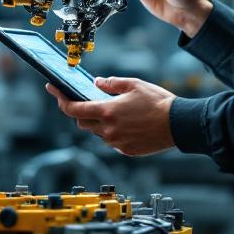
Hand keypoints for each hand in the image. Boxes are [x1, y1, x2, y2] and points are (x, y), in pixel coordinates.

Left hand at [45, 77, 174, 155]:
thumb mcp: (133, 84)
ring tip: (115, 111)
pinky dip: (113, 132)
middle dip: (81, 112)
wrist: (179, 124)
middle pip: (82, 123)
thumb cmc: (158, 102)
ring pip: (98, 133)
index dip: (61, 100)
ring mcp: (116, 143)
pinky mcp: (126, 151)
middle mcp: (108, 130)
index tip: (53, 91)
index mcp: (107, 112)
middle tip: (88, 101)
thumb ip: (111, 83)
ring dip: (99, 122)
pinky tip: (127, 123)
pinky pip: (112, 141)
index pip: (74, 109)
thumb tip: (96, 83)